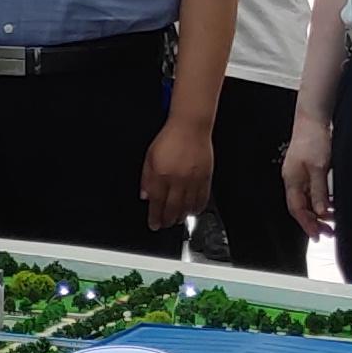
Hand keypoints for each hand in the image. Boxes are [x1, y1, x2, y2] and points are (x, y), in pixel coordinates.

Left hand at [141, 111, 216, 230]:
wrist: (191, 127)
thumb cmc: (170, 138)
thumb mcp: (149, 156)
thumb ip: (146, 178)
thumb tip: (145, 196)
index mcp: (162, 174)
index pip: (157, 202)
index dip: (155, 217)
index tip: (154, 224)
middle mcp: (178, 179)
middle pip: (172, 208)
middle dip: (168, 220)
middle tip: (165, 225)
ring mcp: (193, 179)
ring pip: (188, 206)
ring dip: (182, 216)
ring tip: (177, 220)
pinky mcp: (206, 177)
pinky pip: (202, 198)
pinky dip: (197, 207)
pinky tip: (193, 211)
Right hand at [282, 116, 336, 240]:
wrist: (313, 119)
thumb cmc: (312, 139)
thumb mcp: (318, 168)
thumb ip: (318, 191)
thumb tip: (320, 211)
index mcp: (292, 180)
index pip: (297, 209)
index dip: (307, 224)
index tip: (317, 235)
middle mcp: (294, 180)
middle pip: (302, 208)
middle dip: (314, 222)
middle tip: (329, 232)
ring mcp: (300, 175)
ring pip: (308, 200)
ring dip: (319, 212)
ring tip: (333, 220)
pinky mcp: (308, 170)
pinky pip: (313, 192)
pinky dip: (321, 201)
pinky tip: (330, 204)